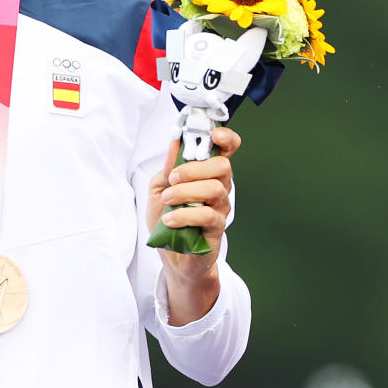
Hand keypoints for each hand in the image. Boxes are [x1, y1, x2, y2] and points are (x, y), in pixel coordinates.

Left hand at [147, 126, 240, 322]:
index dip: (226, 138)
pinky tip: (169, 219)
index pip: (227, 149)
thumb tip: (176, 140)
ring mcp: (220, 208)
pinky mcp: (217, 229)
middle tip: (172, 178)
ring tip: (167, 200)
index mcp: (206, 172)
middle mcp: (219, 187)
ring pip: (215, 188)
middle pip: (222, 166)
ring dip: (186, 191)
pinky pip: (208, 215)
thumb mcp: (160, 186)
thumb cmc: (167, 217)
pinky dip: (184, 214)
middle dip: (194, 168)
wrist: (171, 254)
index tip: (214, 134)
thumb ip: (169, 165)